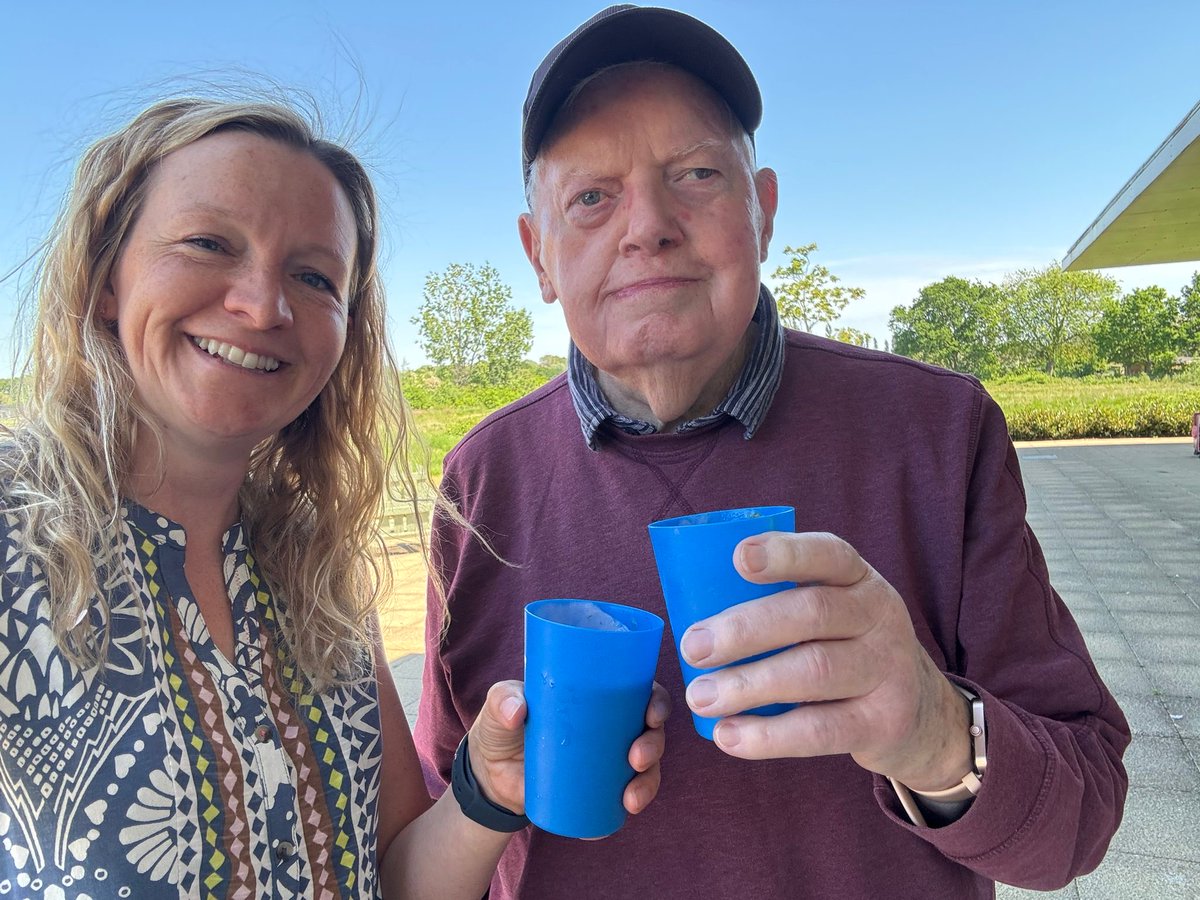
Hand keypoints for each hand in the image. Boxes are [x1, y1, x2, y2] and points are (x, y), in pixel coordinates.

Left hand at [468, 680, 671, 816]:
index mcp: (598, 696)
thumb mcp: (499, 707)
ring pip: (646, 768)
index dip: (657, 702)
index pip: (641, 692)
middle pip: (650, 731)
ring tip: (630, 797)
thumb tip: (518, 711)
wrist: (490, 775)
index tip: (652, 714)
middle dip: (654, 745)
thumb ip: (503, 700)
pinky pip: (625, 797)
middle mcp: (611, 727)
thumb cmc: (502, 727)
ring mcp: (607, 760)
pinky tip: (623, 813)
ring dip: (649, 782)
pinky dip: (629, 806)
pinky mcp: (598, 789)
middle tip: (636, 758)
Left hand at [678, 532, 971, 790]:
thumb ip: (784, 603)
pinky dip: (768, 736)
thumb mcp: (835, 611)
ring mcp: (887, 670)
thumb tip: (692, 618)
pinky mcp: (884, 723)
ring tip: (700, 697)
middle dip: (744, 629)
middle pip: (811, 613)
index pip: (828, 553)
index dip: (785, 553)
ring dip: (748, 684)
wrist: (922, 713)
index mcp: (859, 579)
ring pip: (813, 671)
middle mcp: (880, 616)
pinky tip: (728, 735)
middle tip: (692, 648)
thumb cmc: (846, 648)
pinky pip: (821, 729)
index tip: (739, 558)